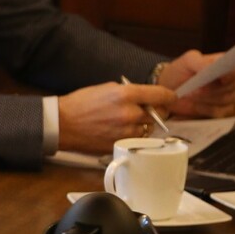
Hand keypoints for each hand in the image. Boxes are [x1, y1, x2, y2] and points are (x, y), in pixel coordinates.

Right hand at [57, 81, 175, 154]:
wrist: (62, 124)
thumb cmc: (80, 104)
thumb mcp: (106, 88)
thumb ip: (129, 92)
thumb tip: (146, 97)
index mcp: (126, 94)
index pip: (162, 95)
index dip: (170, 96)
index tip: (171, 98)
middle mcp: (130, 113)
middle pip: (160, 114)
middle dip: (156, 111)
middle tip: (147, 109)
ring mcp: (127, 131)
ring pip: (149, 128)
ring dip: (144, 124)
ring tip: (128, 121)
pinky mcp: (122, 144)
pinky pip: (138, 139)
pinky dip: (134, 135)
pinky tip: (120, 130)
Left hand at [161, 49, 234, 116]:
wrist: (168, 90)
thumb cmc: (179, 72)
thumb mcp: (186, 62)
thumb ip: (201, 61)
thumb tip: (213, 67)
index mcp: (223, 64)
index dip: (233, 73)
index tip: (221, 78)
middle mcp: (229, 80)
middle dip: (215, 88)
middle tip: (195, 89)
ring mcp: (226, 95)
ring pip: (229, 99)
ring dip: (208, 98)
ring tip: (191, 95)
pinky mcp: (220, 110)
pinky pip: (221, 112)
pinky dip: (207, 109)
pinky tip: (195, 105)